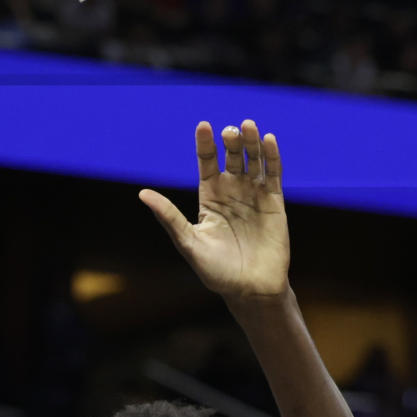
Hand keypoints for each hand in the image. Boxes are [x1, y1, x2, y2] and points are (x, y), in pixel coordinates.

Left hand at [139, 119, 289, 301]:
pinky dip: (272, 156)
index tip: (203, 126)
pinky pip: (273, 173)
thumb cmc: (217, 272)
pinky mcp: (274, 202)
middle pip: (232, 156)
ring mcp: (254, 194)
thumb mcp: (188, 243)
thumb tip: (142, 194)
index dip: (206, 144)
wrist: (250, 290)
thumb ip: (169, 217)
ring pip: (253, 159)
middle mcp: (232, 191)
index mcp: (210, 198)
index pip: (207, 162)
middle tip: (230, 132)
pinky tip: (268, 140)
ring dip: (251, 141)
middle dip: (231, 140)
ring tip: (247, 126)